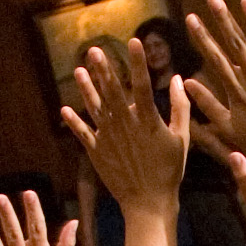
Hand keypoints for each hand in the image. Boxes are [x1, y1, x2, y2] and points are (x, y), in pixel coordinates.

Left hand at [65, 34, 192, 216]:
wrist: (148, 203)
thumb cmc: (169, 170)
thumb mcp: (182, 139)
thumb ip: (180, 107)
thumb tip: (177, 79)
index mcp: (148, 121)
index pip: (142, 86)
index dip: (138, 63)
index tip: (134, 42)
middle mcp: (125, 126)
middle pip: (112, 92)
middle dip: (104, 70)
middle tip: (94, 50)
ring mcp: (109, 139)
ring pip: (95, 108)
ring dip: (86, 89)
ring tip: (79, 70)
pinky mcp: (97, 152)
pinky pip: (82, 133)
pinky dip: (73, 122)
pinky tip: (64, 109)